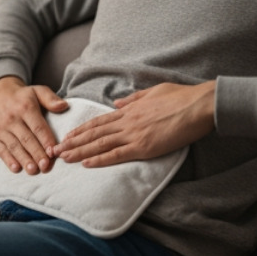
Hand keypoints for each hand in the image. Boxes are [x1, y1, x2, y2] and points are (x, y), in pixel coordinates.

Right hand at [0, 76, 68, 174]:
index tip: (53, 152)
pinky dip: (8, 160)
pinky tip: (16, 168)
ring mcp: (0, 129)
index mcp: (25, 107)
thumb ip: (51, 98)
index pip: (38, 127)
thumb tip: (63, 106)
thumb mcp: (37, 91)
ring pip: (14, 147)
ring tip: (33, 170)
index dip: (46, 140)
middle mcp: (11, 119)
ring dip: (24, 160)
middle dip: (37, 154)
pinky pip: (1, 151)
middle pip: (26, 139)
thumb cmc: (23, 97)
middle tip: (45, 166)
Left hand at [54, 82, 214, 166]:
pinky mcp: (144, 147)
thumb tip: (118, 102)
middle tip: (55, 150)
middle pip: (94, 134)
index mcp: (130, 110)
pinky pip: (117, 155)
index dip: (81, 130)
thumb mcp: (154, 92)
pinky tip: (86, 164)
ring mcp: (134, 135)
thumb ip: (134, 98)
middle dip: (73, 142)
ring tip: (63, 158)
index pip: (99, 122)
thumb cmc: (182, 97)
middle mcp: (127, 122)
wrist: (201, 105)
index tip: (67, 136)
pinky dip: (100, 160)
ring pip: (100, 145)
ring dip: (80, 152)